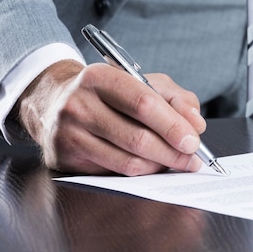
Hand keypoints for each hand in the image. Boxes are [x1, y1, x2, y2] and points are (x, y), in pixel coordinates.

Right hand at [14, 60, 206, 174]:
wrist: (55, 102)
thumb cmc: (110, 93)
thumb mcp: (144, 81)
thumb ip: (176, 98)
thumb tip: (196, 124)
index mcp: (100, 77)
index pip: (143, 104)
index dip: (173, 126)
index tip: (194, 141)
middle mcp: (79, 105)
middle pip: (137, 138)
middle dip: (172, 153)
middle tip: (192, 159)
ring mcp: (69, 134)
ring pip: (128, 162)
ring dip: (160, 166)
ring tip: (177, 163)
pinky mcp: (66, 159)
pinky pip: (115, 173)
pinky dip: (141, 173)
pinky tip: (153, 166)